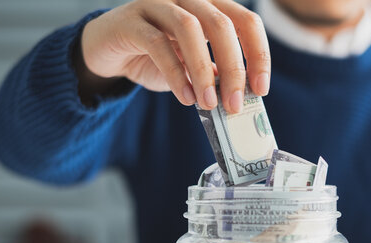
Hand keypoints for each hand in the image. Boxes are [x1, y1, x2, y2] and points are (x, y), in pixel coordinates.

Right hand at [79, 0, 270, 112]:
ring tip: (209, 103)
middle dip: (234, 68)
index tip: (261, 89)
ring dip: (204, 71)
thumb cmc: (158, 58)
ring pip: (189, 28)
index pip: (246, 22)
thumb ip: (216, 77)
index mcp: (210, 6)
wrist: (110, 51)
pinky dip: (174, 73)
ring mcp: (158, 4)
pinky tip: (184, 97)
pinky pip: (157, 44)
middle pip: (221, 24)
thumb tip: (240, 99)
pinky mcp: (131, 20)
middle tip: (235, 104)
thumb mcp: (193, 69)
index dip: (258, 54)